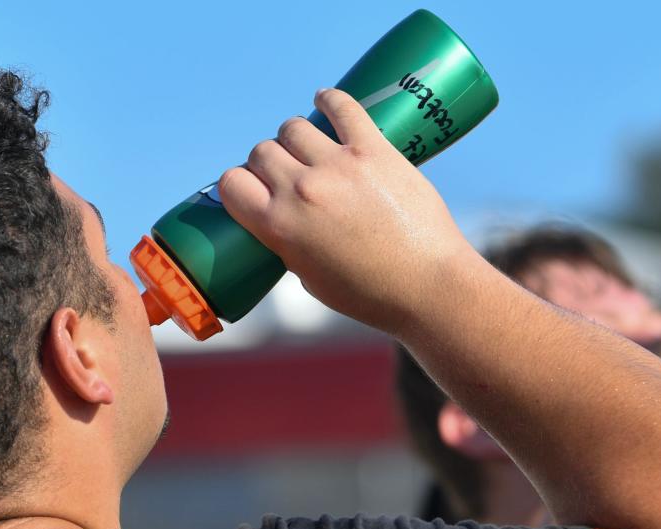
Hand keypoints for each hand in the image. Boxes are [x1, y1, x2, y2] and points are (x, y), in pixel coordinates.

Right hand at [217, 88, 474, 334]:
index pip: (231, 183)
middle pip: (263, 152)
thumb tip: (282, 218)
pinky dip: (330, 101)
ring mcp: (339, 166)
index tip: (259, 191)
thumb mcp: (311, 279)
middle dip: (272, 164)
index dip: (242, 186)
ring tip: (314, 149)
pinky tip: (325, 102)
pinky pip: (343, 107)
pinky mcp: (375, 151)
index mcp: (279, 226)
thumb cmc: (372, 295)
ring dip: (299, 138)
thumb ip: (289, 243)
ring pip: (294, 127)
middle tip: (294, 176)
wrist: (429, 287)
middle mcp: (302, 190)